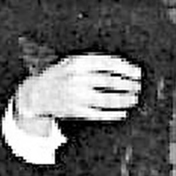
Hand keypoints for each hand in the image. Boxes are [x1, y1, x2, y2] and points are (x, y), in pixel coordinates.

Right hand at [16, 54, 141, 125]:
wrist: (37, 94)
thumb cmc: (61, 75)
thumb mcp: (73, 61)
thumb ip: (95, 63)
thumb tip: (124, 67)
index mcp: (78, 63)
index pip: (108, 64)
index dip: (126, 68)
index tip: (137, 72)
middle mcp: (77, 79)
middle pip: (110, 82)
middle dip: (128, 85)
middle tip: (138, 86)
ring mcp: (76, 96)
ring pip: (106, 100)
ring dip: (124, 100)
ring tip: (133, 99)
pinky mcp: (75, 112)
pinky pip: (98, 114)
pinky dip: (112, 114)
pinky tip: (122, 113)